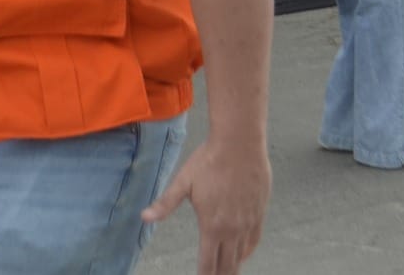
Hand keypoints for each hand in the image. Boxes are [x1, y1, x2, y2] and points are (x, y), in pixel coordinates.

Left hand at [142, 136, 270, 274]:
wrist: (239, 143)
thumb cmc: (209, 160)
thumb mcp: (183, 182)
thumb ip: (165, 204)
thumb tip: (144, 217)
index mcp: (211, 226)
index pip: (208, 264)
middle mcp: (232, 229)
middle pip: (227, 265)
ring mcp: (248, 222)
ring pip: (242, 255)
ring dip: (233, 266)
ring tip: (226, 272)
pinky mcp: (259, 212)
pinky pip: (254, 240)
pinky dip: (247, 251)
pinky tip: (242, 254)